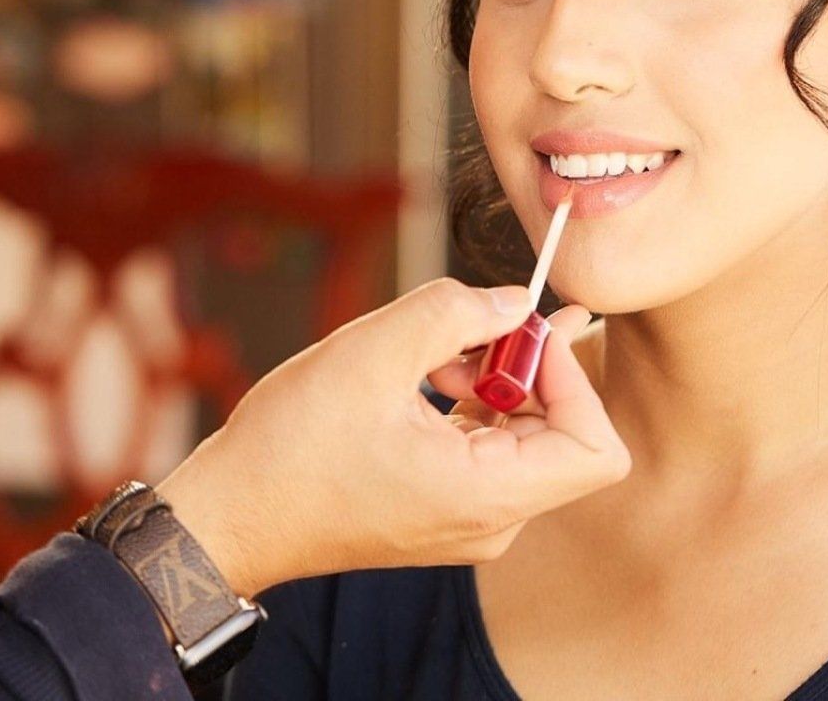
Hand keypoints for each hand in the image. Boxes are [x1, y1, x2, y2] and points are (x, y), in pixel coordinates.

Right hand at [157, 279, 630, 597]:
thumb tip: (514, 303)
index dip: (573, 377)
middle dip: (526, 370)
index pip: (597, 448)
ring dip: (494, 384)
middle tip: (466, 334)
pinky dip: (471, 407)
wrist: (230, 514)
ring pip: (524, 438)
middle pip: (564, 436)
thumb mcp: (373, 351)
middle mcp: (492, 524)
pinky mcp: (443, 513)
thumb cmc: (291, 445)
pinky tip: (420, 380)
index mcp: (488, 498)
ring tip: (432, 358)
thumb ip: (455, 312)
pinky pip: (489, 452)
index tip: (517, 335)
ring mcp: (469, 524)